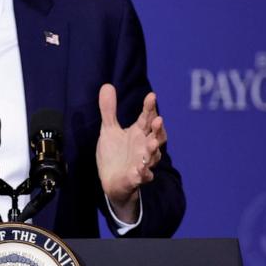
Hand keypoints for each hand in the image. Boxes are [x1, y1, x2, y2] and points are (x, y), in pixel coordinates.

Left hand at [95, 84, 166, 222]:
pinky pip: (142, 176)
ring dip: (153, 149)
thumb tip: (107, 85)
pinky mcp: (136, 177)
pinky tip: (140, 169)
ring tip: (152, 142)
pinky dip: (143, 173)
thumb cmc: (115, 153)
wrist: (112, 180)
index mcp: (139, 133)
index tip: (151, 96)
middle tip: (158, 119)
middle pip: (156, 136)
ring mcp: (142, 162)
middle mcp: (144, 146)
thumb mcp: (109, 129)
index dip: (150, 108)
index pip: (147, 118)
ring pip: (153, 156)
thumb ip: (109, 110)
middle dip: (158, 128)